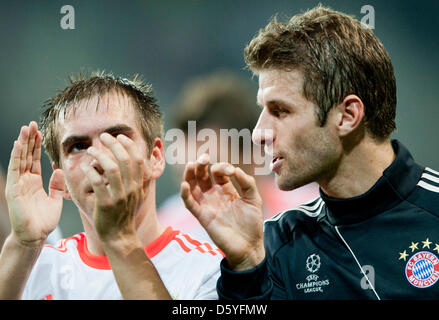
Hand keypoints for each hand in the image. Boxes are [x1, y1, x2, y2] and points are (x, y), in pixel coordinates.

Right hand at [5, 121, 63, 246]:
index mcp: (34, 182)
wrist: (35, 236)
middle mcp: (24, 180)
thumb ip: (57, 185)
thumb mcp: (55, 199)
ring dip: (23, 143)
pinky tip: (19, 144)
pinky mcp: (14, 189)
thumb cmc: (44, 220)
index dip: (37, 146)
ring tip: (25, 128)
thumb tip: (58, 170)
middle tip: (32, 124)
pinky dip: (17, 156)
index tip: (40, 132)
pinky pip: (16, 170)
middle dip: (29, 139)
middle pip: (26, 155)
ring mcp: (18, 184)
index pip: (34, 159)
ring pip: (20, 159)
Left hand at [80, 133, 147, 242]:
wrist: (119, 235)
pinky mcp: (106, 204)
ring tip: (92, 150)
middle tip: (104, 136)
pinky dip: (90, 170)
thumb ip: (143, 177)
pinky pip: (97, 182)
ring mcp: (120, 196)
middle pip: (125, 159)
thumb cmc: (126, 211)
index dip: (129, 144)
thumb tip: (142, 157)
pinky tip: (86, 166)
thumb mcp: (140, 194)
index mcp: (141, 184)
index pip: (138, 158)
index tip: (119, 136)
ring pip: (111, 168)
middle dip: (114, 143)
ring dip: (100, 155)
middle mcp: (132, 188)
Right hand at [180, 154, 264, 270]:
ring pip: (192, 186)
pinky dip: (185, 194)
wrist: (249, 247)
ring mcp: (207, 205)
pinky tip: (185, 184)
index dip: (222, 167)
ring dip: (189, 175)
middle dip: (201, 164)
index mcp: (226, 190)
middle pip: (202, 176)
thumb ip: (247, 183)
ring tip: (191, 165)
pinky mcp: (202, 216)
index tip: (231, 171)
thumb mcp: (254, 199)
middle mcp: (214, 195)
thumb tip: (235, 169)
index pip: (218, 172)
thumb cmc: (252, 224)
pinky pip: (190, 204)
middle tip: (203, 157)